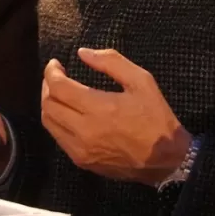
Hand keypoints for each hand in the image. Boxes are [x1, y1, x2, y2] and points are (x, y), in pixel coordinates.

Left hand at [42, 48, 189, 184]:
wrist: (167, 159)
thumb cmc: (156, 117)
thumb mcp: (141, 81)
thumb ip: (111, 62)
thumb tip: (82, 53)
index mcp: (98, 108)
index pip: (58, 87)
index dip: (51, 72)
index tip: (55, 64)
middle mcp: (83, 131)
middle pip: (48, 105)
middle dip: (47, 86)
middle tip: (55, 76)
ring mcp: (80, 150)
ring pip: (49, 123)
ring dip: (49, 104)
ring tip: (58, 93)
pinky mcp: (83, 162)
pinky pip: (59, 138)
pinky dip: (57, 122)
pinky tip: (68, 113)